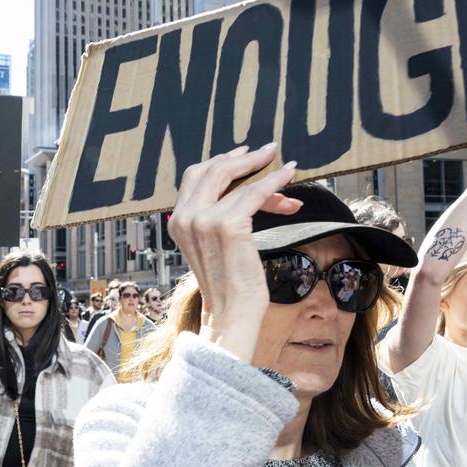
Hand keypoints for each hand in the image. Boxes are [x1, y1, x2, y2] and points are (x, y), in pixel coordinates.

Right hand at [168, 145, 300, 363]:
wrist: (231, 314)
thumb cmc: (230, 285)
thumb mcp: (217, 245)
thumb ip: (222, 217)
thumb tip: (256, 192)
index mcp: (177, 221)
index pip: (196, 177)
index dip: (222, 161)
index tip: (244, 155)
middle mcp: (185, 217)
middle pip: (213, 169)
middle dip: (243, 158)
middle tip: (267, 152)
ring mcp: (204, 220)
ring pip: (238, 181)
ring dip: (266, 174)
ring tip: (288, 172)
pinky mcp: (229, 226)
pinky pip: (255, 193)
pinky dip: (275, 182)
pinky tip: (289, 177)